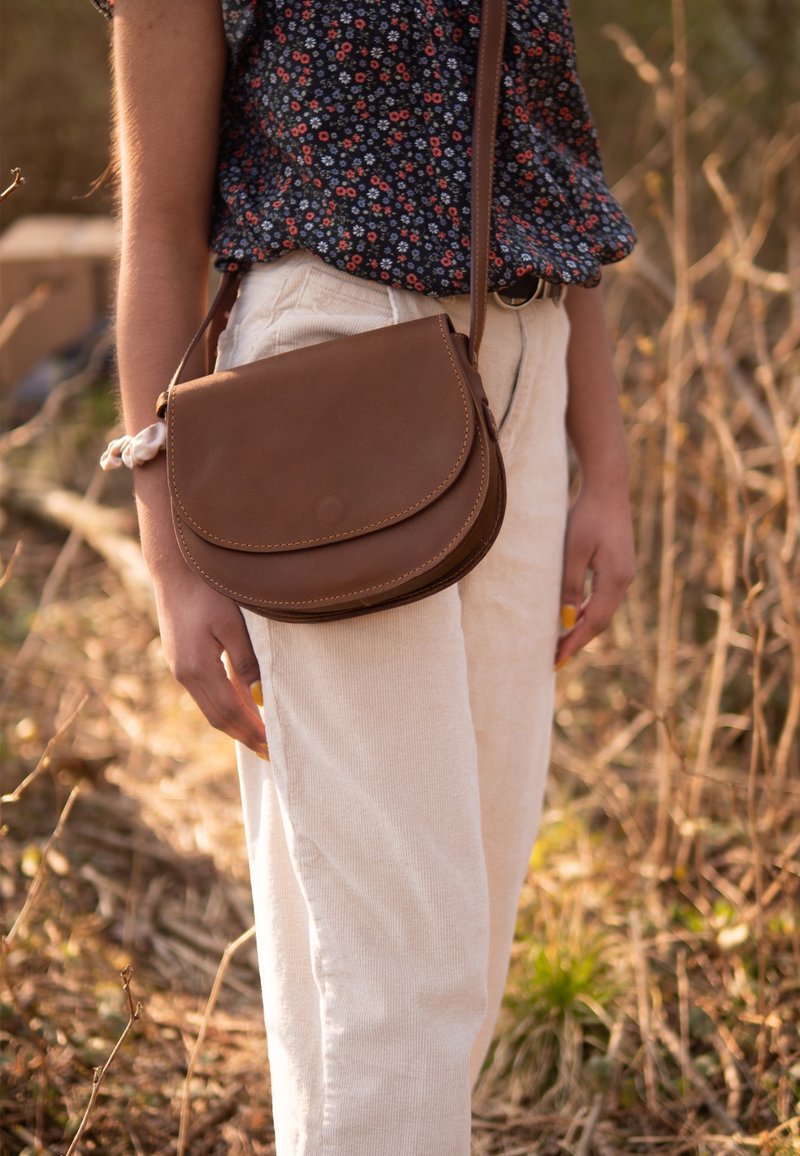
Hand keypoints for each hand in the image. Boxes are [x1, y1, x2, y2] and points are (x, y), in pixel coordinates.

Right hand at [152, 563, 268, 755]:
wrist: (174, 567)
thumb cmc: (207, 590)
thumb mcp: (232, 625)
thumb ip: (245, 662)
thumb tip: (259, 697)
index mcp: (196, 669)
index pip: (229, 713)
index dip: (250, 732)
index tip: (272, 748)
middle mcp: (183, 673)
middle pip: (217, 716)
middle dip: (243, 735)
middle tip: (268, 751)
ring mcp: (179, 666)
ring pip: (209, 705)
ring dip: (234, 722)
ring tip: (258, 734)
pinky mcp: (180, 657)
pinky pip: (205, 691)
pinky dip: (225, 704)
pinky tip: (241, 704)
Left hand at [554, 482, 635, 668]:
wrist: (608, 488)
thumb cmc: (587, 515)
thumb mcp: (573, 551)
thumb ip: (569, 586)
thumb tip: (565, 620)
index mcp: (615, 579)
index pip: (594, 622)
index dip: (575, 643)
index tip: (557, 660)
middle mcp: (624, 580)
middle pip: (600, 621)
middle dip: (577, 640)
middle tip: (555, 658)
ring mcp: (624, 573)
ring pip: (602, 610)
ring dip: (582, 626)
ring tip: (560, 642)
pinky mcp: (619, 566)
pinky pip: (603, 597)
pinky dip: (588, 610)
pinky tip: (573, 615)